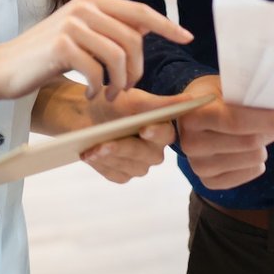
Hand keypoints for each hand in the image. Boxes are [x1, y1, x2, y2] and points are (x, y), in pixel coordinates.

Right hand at [0, 0, 191, 102]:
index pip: (139, 11)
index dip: (166, 25)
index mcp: (92, 0)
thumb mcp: (80, 33)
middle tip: (124, 88)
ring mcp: (72, 23)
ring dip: (119, 82)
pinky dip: (98, 87)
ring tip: (107, 93)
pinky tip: (90, 93)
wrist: (5, 67)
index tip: (187, 38)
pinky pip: (97, 70)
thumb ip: (108, 28)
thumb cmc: (46, 55)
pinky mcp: (62, 44)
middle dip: (136, 69)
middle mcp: (84, 6)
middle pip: (133, 39)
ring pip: (119, 56)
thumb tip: (146, 30)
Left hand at [79, 87, 196, 183]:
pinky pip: (116, 175)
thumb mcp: (132, 99)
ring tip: (91, 149)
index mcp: (161, 129)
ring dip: (109, 157)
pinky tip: (89, 155)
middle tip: (104, 143)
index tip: (144, 128)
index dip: (156, 132)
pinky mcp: (122, 175)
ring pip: (130, 167)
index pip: (166, 134)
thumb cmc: (110, 103)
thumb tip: (191, 98)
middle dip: (123, 148)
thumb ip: (160, 103)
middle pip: (146, 155)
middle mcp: (154, 151)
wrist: (82, 115)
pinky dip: (102, 165)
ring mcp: (139, 165)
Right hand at [174, 75, 273, 189]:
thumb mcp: (226, 86)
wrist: (191, 114)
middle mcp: (190, 143)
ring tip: (256, 132)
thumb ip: (253, 96)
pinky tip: (247, 150)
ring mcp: (198, 165)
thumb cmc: (214, 96)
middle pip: (250, 142)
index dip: (269, 119)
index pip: (236, 121)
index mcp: (193, 114)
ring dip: (264, 145)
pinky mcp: (208, 181)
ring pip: (253, 158)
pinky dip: (256, 162)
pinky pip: (249, 174)